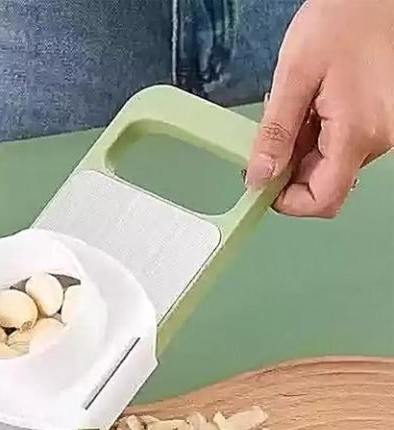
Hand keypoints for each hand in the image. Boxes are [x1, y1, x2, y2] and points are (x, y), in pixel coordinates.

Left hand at [246, 0, 393, 217]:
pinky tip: (317, 104)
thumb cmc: (345, 17)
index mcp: (358, 133)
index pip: (324, 200)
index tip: (264, 185)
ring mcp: (385, 129)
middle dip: (293, 169)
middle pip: (327, 182)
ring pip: (335, 163)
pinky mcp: (383, 119)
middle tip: (277, 133)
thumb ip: (275, 133)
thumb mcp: (295, 75)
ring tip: (302, 108)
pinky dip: (323, 135)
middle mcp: (379, 138)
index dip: (289, 202)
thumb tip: (259, 176)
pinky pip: (346, 143)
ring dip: (307, 149)